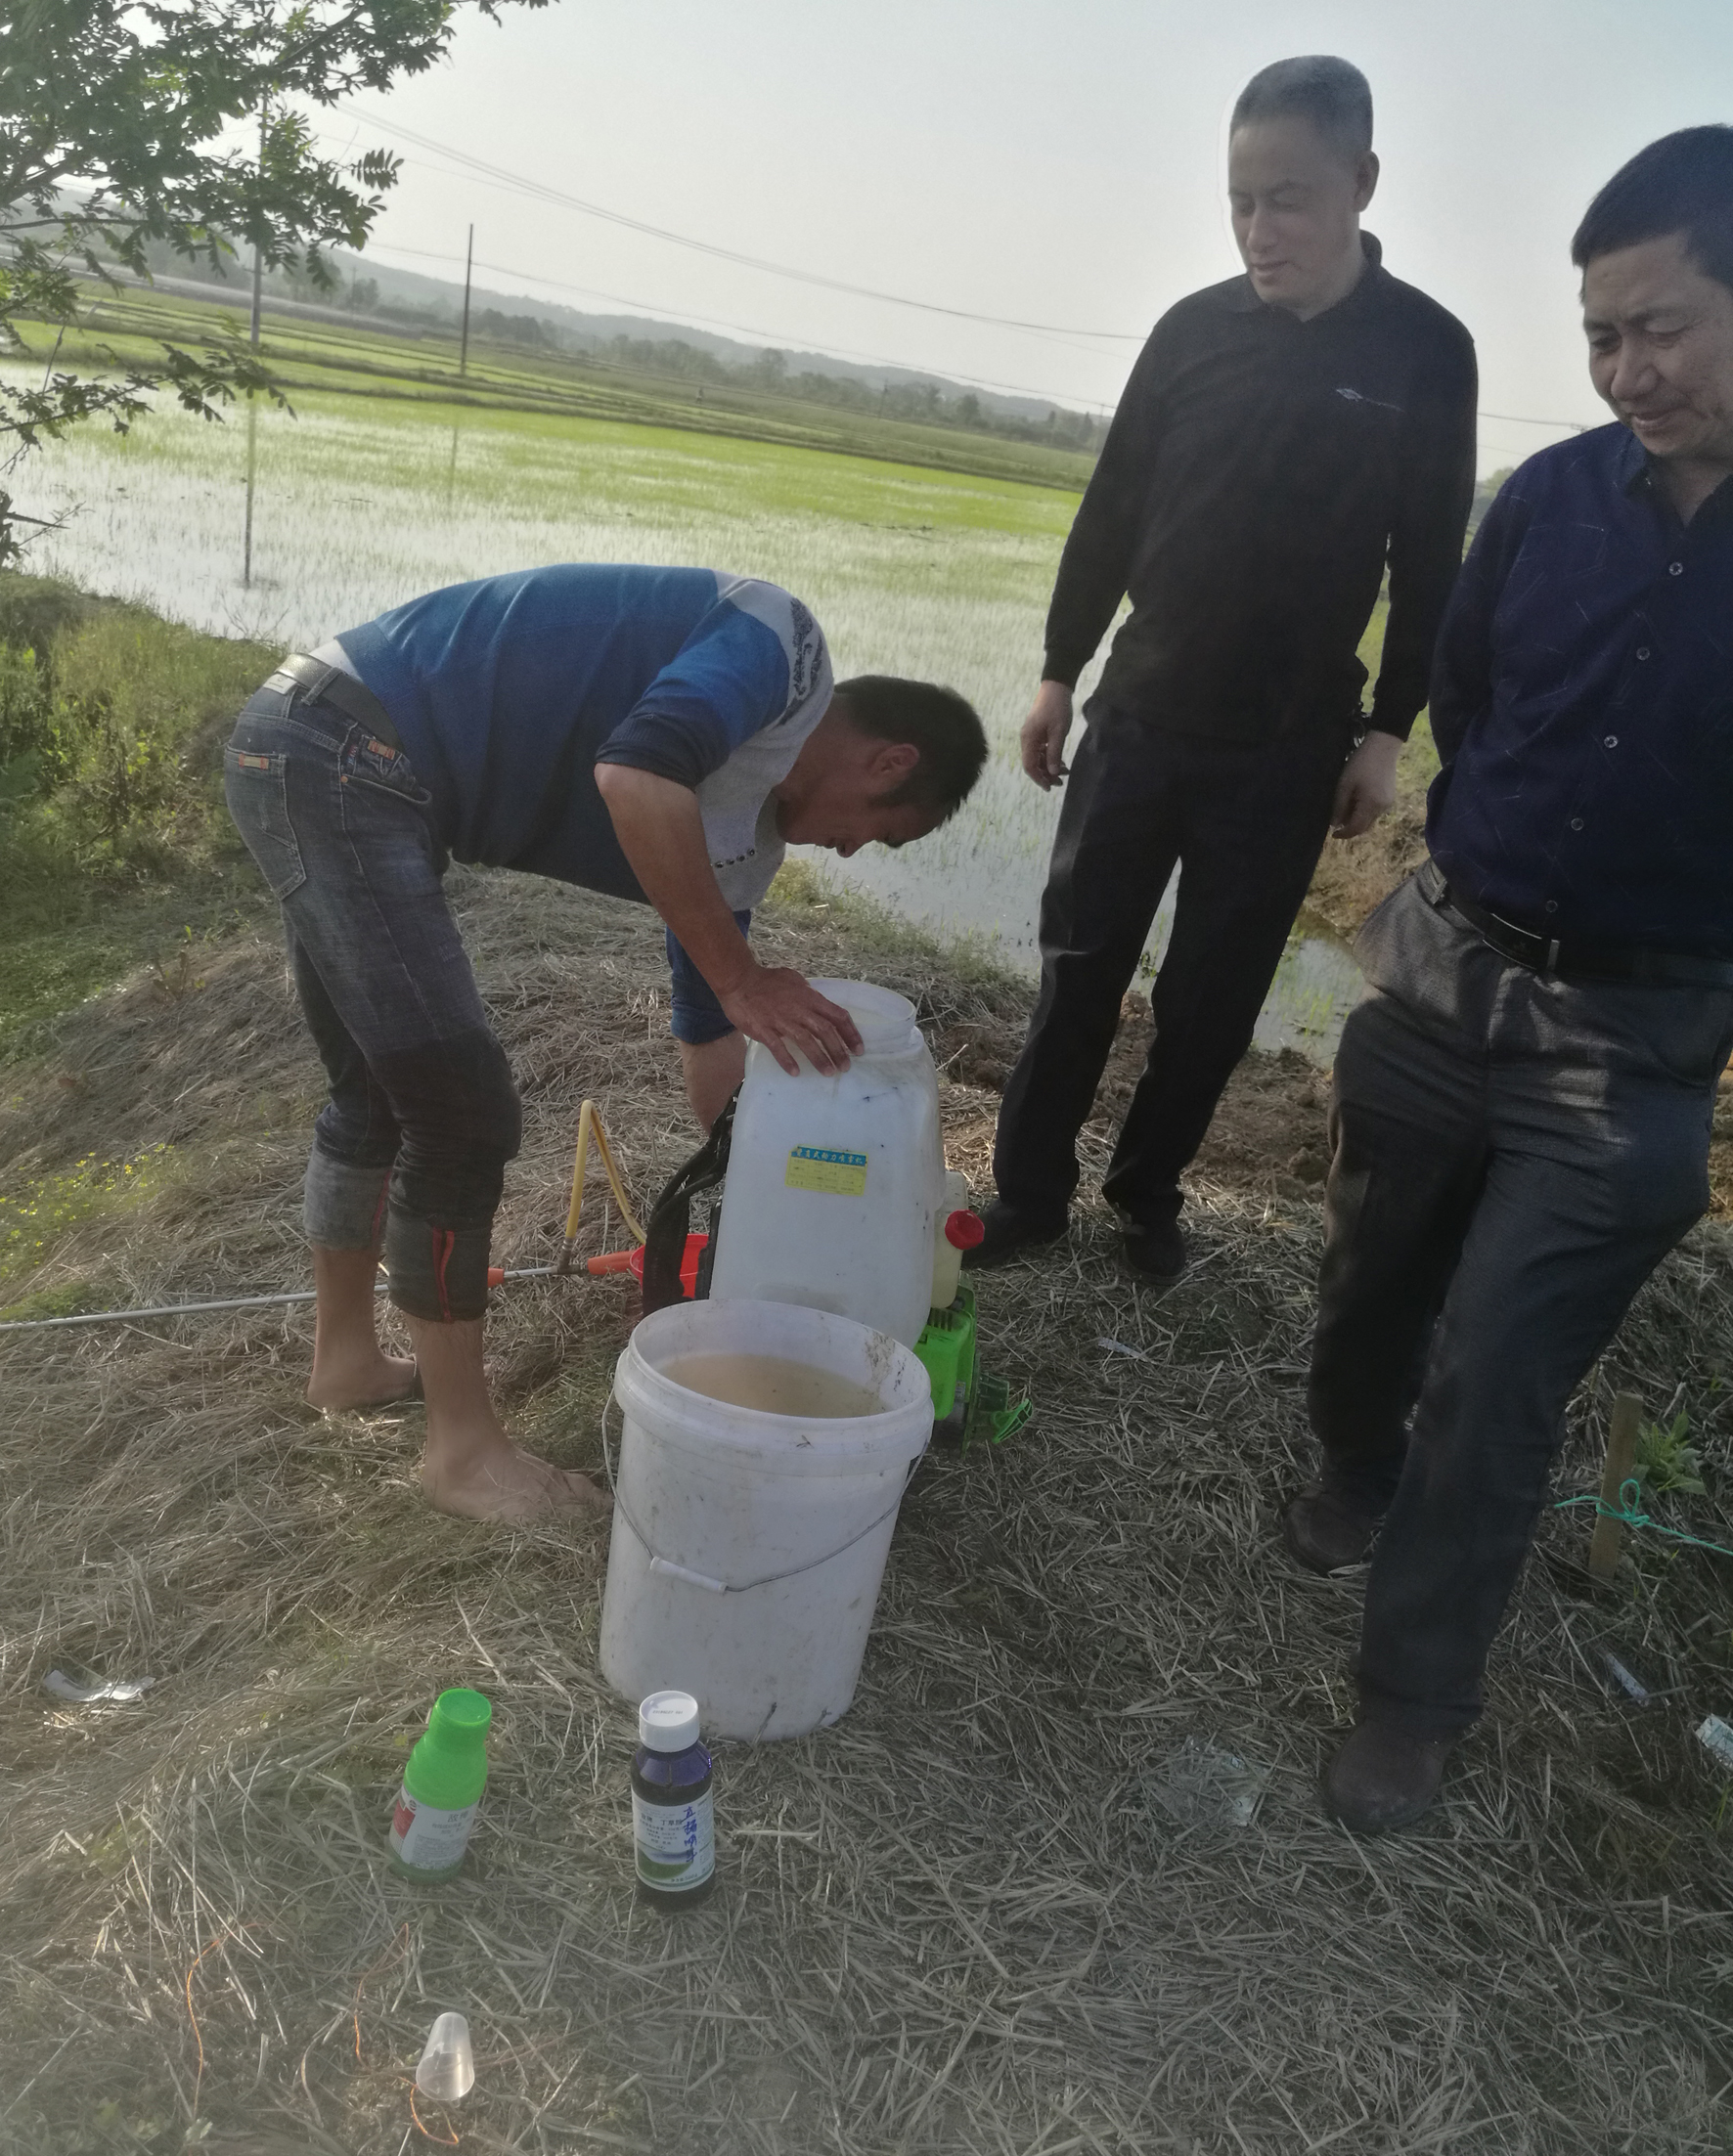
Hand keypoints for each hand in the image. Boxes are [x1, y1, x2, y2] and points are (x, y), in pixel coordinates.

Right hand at [718, 964, 863, 1076]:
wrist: (739, 980)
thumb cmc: (766, 980)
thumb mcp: (794, 980)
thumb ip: (808, 993)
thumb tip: (817, 1001)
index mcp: (810, 998)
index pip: (837, 1016)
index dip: (850, 1033)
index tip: (858, 1049)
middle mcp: (800, 1010)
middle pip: (826, 1032)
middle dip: (839, 1051)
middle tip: (846, 1067)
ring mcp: (781, 1020)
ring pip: (806, 1042)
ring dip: (819, 1058)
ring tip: (829, 1072)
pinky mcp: (764, 1030)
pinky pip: (778, 1048)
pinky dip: (787, 1061)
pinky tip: (795, 1073)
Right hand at [1019, 680, 1073, 788]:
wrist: (1056, 687)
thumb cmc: (1057, 708)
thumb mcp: (1059, 732)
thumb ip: (1054, 753)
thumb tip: (1051, 773)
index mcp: (1028, 739)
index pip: (1029, 766)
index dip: (1039, 779)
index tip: (1050, 787)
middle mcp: (1027, 740)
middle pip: (1033, 764)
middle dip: (1046, 774)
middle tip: (1061, 782)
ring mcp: (1032, 736)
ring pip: (1038, 758)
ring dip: (1049, 767)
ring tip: (1065, 771)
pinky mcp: (1038, 733)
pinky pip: (1041, 751)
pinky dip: (1050, 758)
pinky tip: (1060, 761)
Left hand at [1330, 730, 1402, 838]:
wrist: (1383, 746)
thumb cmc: (1361, 764)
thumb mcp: (1344, 785)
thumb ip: (1339, 806)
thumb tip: (1335, 824)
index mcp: (1371, 805)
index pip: (1356, 828)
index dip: (1344, 834)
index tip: (1333, 834)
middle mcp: (1382, 808)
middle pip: (1365, 827)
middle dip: (1350, 828)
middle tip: (1337, 821)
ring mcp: (1388, 803)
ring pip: (1370, 820)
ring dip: (1357, 820)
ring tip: (1345, 808)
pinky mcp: (1390, 797)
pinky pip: (1376, 812)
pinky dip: (1365, 812)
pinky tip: (1357, 801)